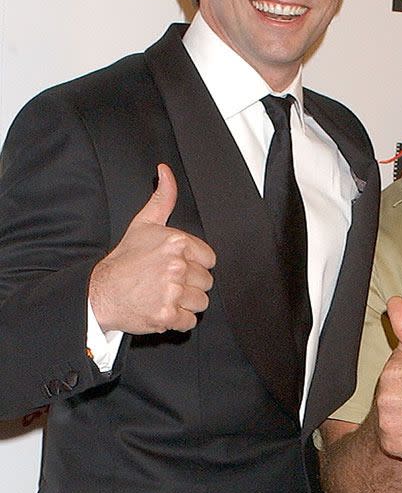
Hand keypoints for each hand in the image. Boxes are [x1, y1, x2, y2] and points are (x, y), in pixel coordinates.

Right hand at [89, 164, 215, 333]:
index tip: (178, 267)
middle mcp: (177, 266)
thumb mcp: (144, 224)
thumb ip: (162, 198)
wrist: (100, 291)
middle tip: (168, 282)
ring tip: (166, 295)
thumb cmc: (124, 260)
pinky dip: (178, 320)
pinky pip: (190, 321)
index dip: (195, 264)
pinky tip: (163, 309)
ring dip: (186, 302)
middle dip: (190, 284)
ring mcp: (172, 292)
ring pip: (201, 302)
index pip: (209, 259)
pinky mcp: (167, 315)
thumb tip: (166, 172)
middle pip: (206, 281)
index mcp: (176, 243)